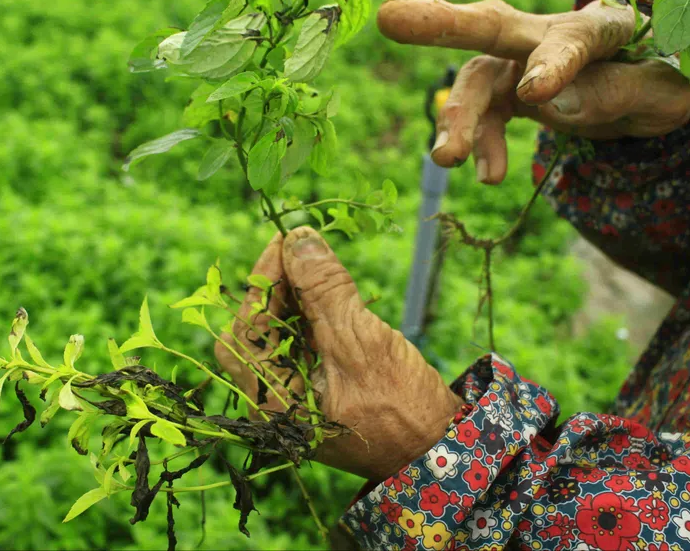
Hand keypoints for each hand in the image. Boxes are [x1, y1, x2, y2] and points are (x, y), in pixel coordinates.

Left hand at [215, 227, 461, 481]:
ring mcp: (296, 401)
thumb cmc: (402, 407)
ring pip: (278, 337)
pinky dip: (310, 316)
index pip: (245, 329)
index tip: (286, 241)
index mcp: (272, 403)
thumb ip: (324, 289)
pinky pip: (302, 347)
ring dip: (293, 298)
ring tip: (316, 263)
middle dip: (274, 288)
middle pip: (255, 333)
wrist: (443, 452)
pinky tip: (329, 293)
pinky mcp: (319, 394)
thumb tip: (298, 237)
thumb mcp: (360, 340)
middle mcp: (274, 405)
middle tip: (298, 251)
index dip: (262, 280)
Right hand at [376, 0, 689, 182]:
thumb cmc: (661, 82)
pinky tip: (487, 175)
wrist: (647, 95)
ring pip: (477, 82)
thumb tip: (551, 102)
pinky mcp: (508, 92)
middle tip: (391, 20)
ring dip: (457, 119)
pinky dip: (478, 144)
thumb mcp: (662, 95)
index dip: (553, 63)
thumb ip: (616, 93)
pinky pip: (483, 116)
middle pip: (491, 26)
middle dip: (441, 23)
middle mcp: (548, 35)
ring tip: (447, 158)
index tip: (534, 94)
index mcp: (600, 28)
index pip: (574, 40)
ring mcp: (521, 62)